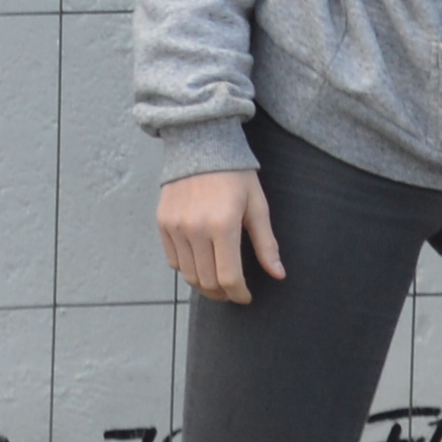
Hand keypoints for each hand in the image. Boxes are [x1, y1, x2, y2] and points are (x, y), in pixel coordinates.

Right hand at [154, 165, 284, 305]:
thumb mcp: (257, 205)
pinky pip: (173, 261)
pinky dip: (187, 269)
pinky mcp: (162, 223)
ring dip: (205, 285)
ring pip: (188, 275)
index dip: (239, 294)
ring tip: (218, 282)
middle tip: (233, 292)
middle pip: (207, 281)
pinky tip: (201, 263)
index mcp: (223, 225)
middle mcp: (195, 228)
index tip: (246, 297)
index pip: (229, 277)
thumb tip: (278, 274)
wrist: (200, 144)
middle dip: (223, 294)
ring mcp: (175, 226)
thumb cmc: (235, 175)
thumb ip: (266, 243)